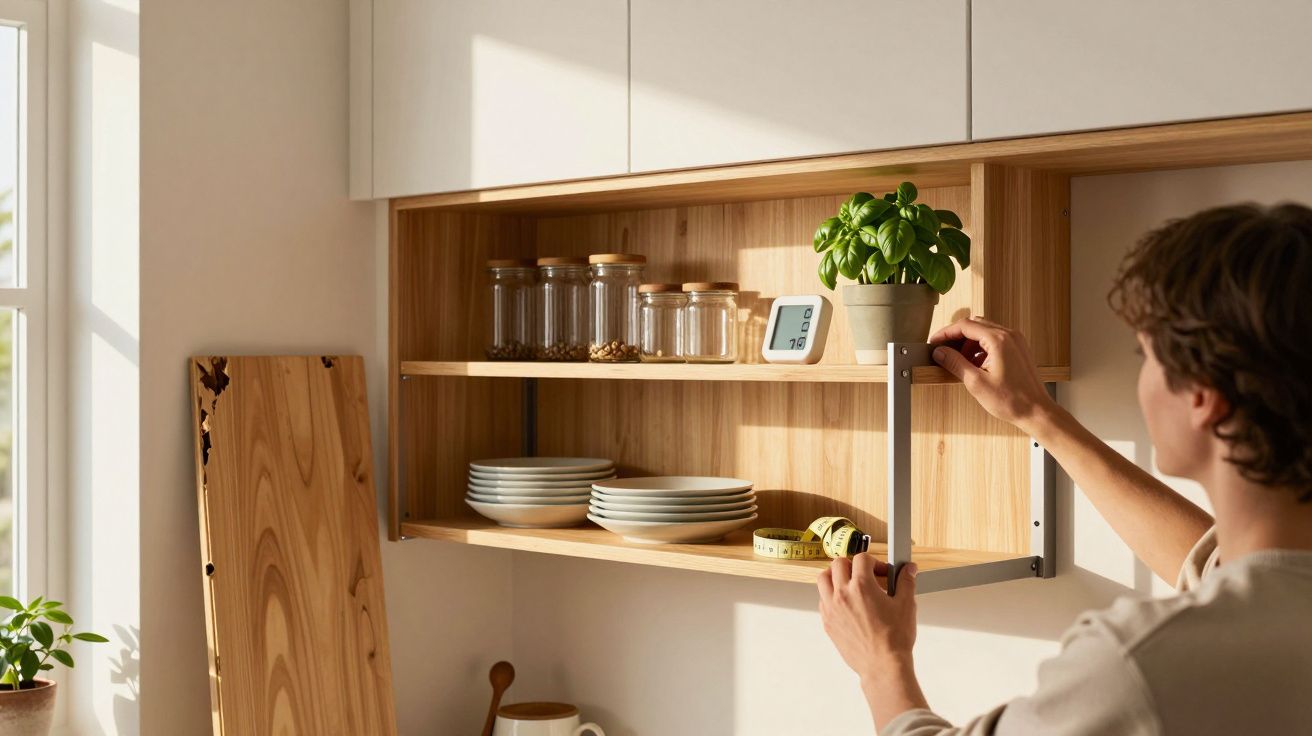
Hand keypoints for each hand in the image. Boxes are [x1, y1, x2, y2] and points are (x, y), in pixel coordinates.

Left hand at [818, 554, 918, 682]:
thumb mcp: (906, 605)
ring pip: (823, 579)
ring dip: (835, 576)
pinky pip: (822, 600)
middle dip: (852, 565)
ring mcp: (831, 608)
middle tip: (864, 574)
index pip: (861, 558)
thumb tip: (909, 569)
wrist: (883, 666)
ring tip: (849, 584)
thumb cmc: (894, 639)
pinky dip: (831, 596)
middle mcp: (842, 594)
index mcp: (861, 586)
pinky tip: (846, 604)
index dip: (874, 562)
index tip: (881, 572)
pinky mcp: (827, 623)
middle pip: (838, 563)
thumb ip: (906, 582)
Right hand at [929, 317, 1058, 434]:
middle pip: (974, 325)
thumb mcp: (976, 382)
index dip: (946, 333)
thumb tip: (939, 352)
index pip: (965, 326)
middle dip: (956, 337)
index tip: (934, 342)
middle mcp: (1009, 335)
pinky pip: (995, 340)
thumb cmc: (1011, 400)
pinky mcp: (1018, 348)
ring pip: (984, 331)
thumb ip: (955, 363)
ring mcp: (1016, 341)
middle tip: (943, 350)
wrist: (1036, 411)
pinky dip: (981, 347)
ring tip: (958, 360)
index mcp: (998, 340)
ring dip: (968, 343)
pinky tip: (974, 363)